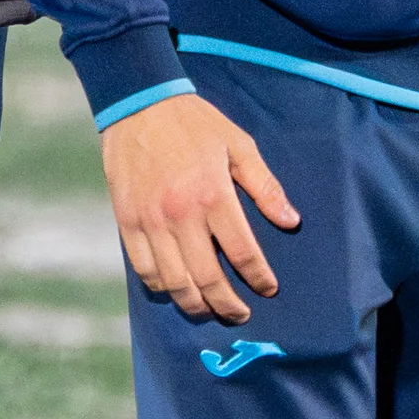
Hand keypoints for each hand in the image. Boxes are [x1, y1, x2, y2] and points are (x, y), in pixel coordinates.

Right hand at [101, 91, 299, 322]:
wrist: (138, 104)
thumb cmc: (194, 123)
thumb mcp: (239, 145)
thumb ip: (265, 186)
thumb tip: (290, 221)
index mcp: (213, 195)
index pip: (242, 253)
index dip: (258, 278)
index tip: (268, 289)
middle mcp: (181, 214)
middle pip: (207, 279)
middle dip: (227, 305)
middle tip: (240, 314)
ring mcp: (150, 221)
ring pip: (174, 282)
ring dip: (194, 304)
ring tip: (209, 310)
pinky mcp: (127, 221)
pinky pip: (144, 268)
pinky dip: (161, 286)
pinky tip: (175, 289)